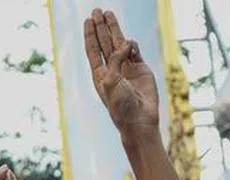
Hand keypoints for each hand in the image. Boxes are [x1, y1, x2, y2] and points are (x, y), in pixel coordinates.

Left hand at [84, 9, 158, 137]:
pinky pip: (135, 52)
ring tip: (109, 14)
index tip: (88, 20)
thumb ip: (115, 61)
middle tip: (97, 11)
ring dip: (114, 29)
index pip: (93, 50)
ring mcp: (126, 68)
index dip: (90, 34)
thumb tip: (125, 41)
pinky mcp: (141, 70)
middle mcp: (112, 69)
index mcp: (100, 75)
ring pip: (119, 44)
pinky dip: (131, 45)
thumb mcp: (111, 82)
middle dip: (100, 27)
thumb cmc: (121, 106)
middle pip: (104, 43)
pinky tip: (128, 40)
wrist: (139, 120)